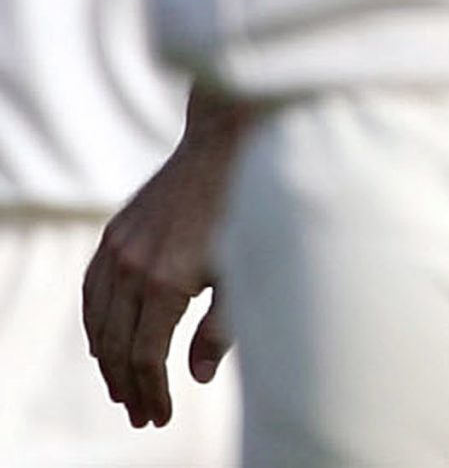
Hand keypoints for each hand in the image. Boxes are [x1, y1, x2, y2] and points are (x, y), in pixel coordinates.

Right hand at [82, 92, 250, 426]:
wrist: (227, 142)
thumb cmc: (248, 206)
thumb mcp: (245, 271)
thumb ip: (219, 328)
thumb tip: (195, 376)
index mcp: (165, 283)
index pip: (146, 358)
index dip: (151, 392)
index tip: (159, 417)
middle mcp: (132, 268)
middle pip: (115, 347)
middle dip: (127, 387)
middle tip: (141, 414)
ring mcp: (117, 249)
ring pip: (97, 322)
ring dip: (105, 360)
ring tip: (122, 387)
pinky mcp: (114, 233)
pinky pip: (91, 290)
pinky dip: (93, 322)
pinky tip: (104, 339)